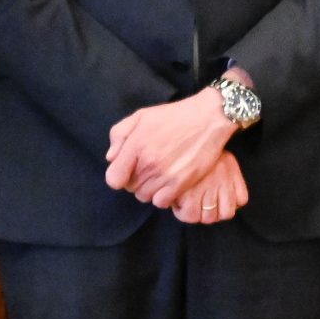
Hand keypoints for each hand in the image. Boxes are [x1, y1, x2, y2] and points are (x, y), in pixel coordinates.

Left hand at [105, 87, 236, 206]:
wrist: (208, 118)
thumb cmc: (174, 116)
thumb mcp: (141, 116)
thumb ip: (119, 135)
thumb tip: (111, 158)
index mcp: (135, 147)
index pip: (113, 179)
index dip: (118, 176)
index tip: (127, 171)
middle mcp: (148, 164)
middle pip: (131, 188)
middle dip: (136, 181)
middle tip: (148, 170)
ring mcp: (165, 175)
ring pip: (145, 196)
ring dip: (150, 189)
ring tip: (160, 177)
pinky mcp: (182, 182)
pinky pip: (162, 202)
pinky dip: (163, 197)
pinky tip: (169, 185)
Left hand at [169, 152, 248, 224]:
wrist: (202, 130)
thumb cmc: (181, 152)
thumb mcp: (166, 170)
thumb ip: (165, 188)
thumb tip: (164, 202)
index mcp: (187, 191)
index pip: (190, 217)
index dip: (185, 213)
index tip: (182, 203)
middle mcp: (207, 189)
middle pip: (209, 218)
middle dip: (202, 213)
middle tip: (197, 203)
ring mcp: (224, 184)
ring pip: (226, 213)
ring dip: (219, 211)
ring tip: (211, 202)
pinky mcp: (237, 177)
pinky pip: (242, 199)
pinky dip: (236, 201)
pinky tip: (226, 195)